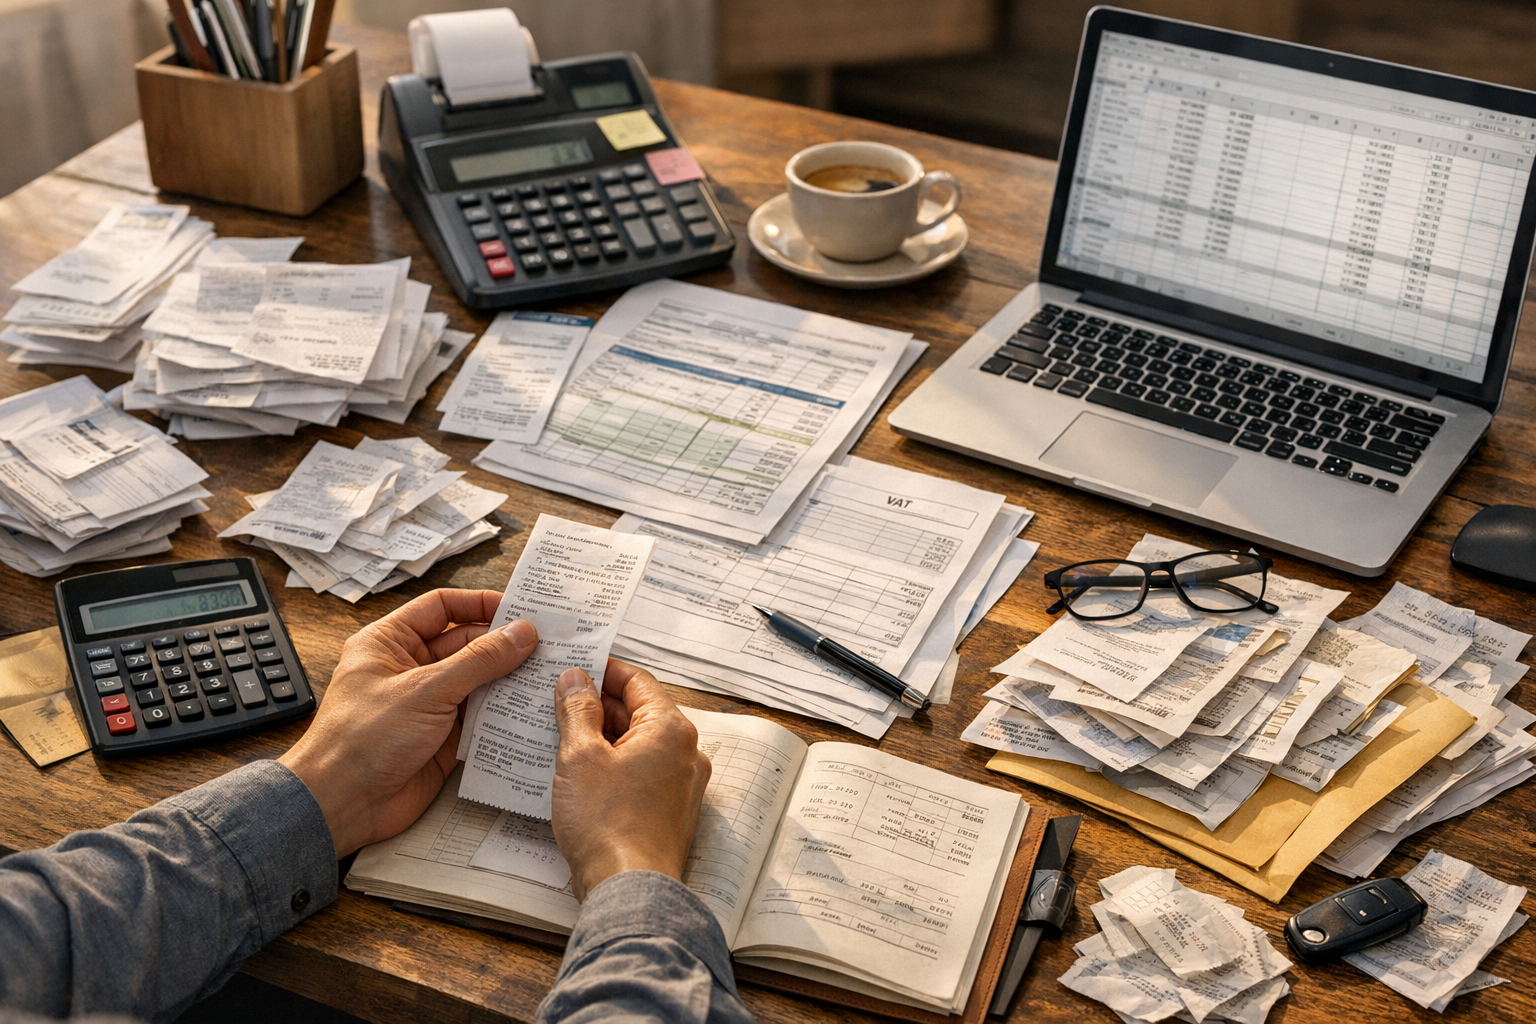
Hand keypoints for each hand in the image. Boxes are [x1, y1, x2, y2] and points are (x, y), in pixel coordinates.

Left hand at [279, 589, 538, 857]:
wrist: (343, 805)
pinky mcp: (442, 737)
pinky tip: (531, 710)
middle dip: (503, 645)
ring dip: (508, 680)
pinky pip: (480, 717)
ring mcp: (428, 704)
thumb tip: (521, 633)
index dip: (479, 604)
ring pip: (478, 681)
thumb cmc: (361, 740)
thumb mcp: (424, 690)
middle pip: (466, 644)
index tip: (520, 609)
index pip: (441, 608)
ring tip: (548, 674)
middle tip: (547, 644)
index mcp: (390, 643)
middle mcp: (410, 669)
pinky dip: (504, 714)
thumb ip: (478, 661)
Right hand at [551, 660, 711, 899]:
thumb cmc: (608, 825)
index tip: (573, 667)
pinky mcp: (669, 811)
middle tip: (556, 702)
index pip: (637, 680)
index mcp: (670, 729)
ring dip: (601, 738)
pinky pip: (640, 773)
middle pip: (638, 712)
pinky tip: (579, 773)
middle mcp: (686, 752)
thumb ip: (578, 710)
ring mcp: (681, 784)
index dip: (602, 669)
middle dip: (596, 705)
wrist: (629, 890)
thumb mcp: (580, 756)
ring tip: (559, 735)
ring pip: (637, 744)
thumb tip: (575, 679)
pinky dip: (612, 766)